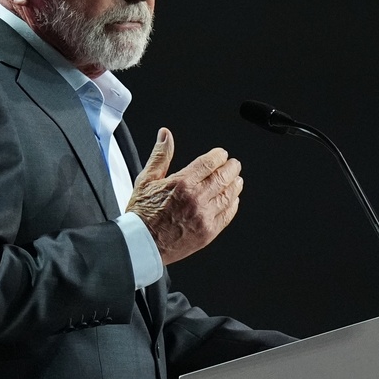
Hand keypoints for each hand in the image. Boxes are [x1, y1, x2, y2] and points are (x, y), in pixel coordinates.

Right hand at [126, 127, 242, 264]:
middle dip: (231, 168)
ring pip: (228, 196)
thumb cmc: (142, 214)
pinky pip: (227, 216)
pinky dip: (232, 205)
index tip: (222, 154)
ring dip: (235, 185)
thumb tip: (165, 135)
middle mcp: (196, 199)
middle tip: (234, 164)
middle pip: (223, 177)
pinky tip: (232, 201)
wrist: (141, 243)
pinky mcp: (208, 232)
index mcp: (182, 183)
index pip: (210, 163)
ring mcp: (204, 216)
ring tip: (236, 180)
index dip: (219, 156)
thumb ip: (160, 155)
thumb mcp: (146, 179)